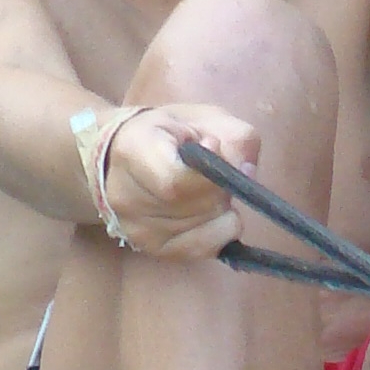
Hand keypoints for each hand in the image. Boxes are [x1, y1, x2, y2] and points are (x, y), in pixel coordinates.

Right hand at [88, 100, 259, 258]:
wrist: (127, 155)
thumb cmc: (171, 134)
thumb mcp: (205, 118)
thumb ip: (234, 139)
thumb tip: (245, 173)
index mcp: (132, 150)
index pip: (175, 181)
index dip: (208, 173)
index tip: (214, 149)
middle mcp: (124, 193)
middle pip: (192, 206)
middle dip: (220, 191)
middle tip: (216, 173)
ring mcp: (135, 226)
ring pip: (201, 228)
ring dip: (221, 211)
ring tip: (208, 191)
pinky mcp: (149, 247)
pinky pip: (200, 250)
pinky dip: (220, 233)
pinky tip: (213, 215)